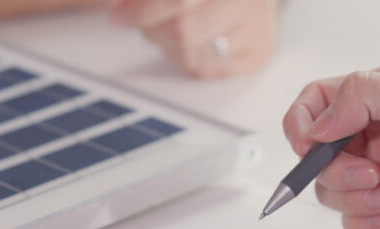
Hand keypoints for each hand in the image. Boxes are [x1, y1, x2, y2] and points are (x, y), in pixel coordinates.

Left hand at [111, 0, 277, 77]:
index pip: (179, 2)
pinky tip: (191, 43)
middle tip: (144, 23)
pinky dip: (188, 59)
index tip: (121, 17)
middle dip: (154, 30)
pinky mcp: (259, 54)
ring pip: (193, 56)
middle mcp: (247, 1)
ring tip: (170, 30)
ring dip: (169, 47)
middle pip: (185, 31)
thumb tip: (121, 11)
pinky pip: (207, 70)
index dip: (144, 11)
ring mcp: (257, 28)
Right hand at [284, 69, 379, 228]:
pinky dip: (367, 223)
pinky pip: (354, 223)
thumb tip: (320, 122)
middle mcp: (379, 136)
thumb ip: (366, 95)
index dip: (304, 124)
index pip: (319, 101)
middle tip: (370, 174)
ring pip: (333, 192)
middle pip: (318, 154)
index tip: (311, 146)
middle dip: (335, 171)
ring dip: (355, 199)